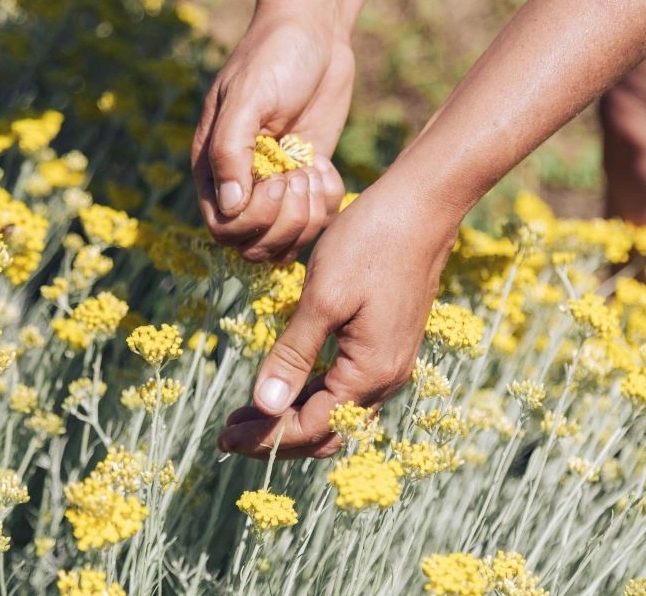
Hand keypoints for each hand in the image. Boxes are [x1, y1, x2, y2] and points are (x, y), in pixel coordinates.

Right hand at [192, 17, 349, 263]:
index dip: (254, 220)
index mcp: (213, 167)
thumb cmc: (273, 56)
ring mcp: (275, 186)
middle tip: (302, 180)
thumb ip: (231, 150)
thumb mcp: (248, 97)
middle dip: (284, 224)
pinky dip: (328, 205)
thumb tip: (230, 206)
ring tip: (315, 175)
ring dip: (307, 221)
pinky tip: (326, 168)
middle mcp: (240, 184)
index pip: (223, 228)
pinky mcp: (306, 180)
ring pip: (284, 242)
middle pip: (252, 245)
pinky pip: (315, 221)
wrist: (314, 32)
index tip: (281, 180)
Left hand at [217, 173, 460, 458]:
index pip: (311, 427)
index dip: (266, 438)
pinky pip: (346, 387)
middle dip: (276, 436)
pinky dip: (311, 394)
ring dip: (292, 416)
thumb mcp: (323, 297)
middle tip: (229, 434)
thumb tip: (264, 408)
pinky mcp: (386, 344)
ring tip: (246, 414)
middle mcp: (385, 378)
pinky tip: (284, 382)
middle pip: (326, 431)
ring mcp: (390, 362)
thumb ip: (294, 355)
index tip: (224, 438)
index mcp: (370, 372)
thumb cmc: (370, 243)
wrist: (421, 208)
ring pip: (336, 411)